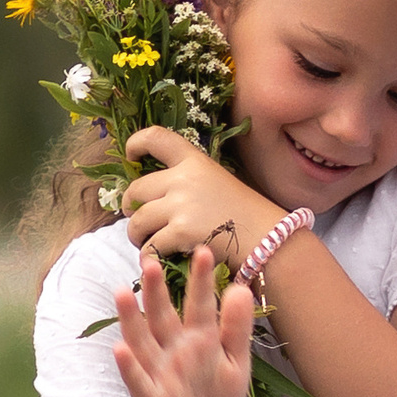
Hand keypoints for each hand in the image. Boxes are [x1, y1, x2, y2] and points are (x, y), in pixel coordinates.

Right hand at [111, 245, 254, 396]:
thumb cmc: (216, 396)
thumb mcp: (236, 362)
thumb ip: (237, 328)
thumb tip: (241, 288)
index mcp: (200, 339)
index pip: (200, 304)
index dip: (201, 281)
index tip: (204, 251)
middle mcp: (175, 349)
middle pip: (162, 315)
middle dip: (156, 291)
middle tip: (150, 261)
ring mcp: (161, 372)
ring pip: (142, 341)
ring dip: (131, 319)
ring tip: (122, 292)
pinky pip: (138, 380)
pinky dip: (129, 366)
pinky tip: (119, 348)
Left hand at [123, 127, 283, 260]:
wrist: (266, 237)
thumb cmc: (244, 212)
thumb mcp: (217, 180)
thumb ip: (187, 178)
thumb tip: (152, 191)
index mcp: (194, 160)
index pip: (156, 137)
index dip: (136, 143)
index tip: (131, 155)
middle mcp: (184, 178)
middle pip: (136, 189)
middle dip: (130, 207)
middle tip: (136, 219)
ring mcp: (181, 205)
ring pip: (137, 221)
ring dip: (137, 235)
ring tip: (146, 243)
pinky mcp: (181, 232)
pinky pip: (150, 245)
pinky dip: (150, 255)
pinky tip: (159, 258)